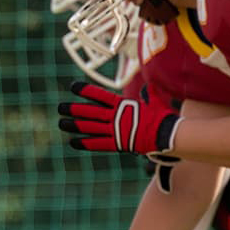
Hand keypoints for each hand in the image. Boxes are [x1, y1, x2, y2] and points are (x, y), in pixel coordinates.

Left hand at [57, 82, 179, 157]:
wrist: (169, 134)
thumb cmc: (163, 117)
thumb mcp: (155, 100)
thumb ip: (149, 93)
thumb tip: (149, 85)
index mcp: (123, 104)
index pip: (99, 95)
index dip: (85, 90)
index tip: (73, 87)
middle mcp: (116, 116)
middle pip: (89, 111)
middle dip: (73, 109)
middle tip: (60, 108)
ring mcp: (116, 130)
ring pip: (90, 127)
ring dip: (74, 125)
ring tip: (61, 124)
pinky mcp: (119, 144)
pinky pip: (98, 144)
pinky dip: (85, 143)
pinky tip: (73, 142)